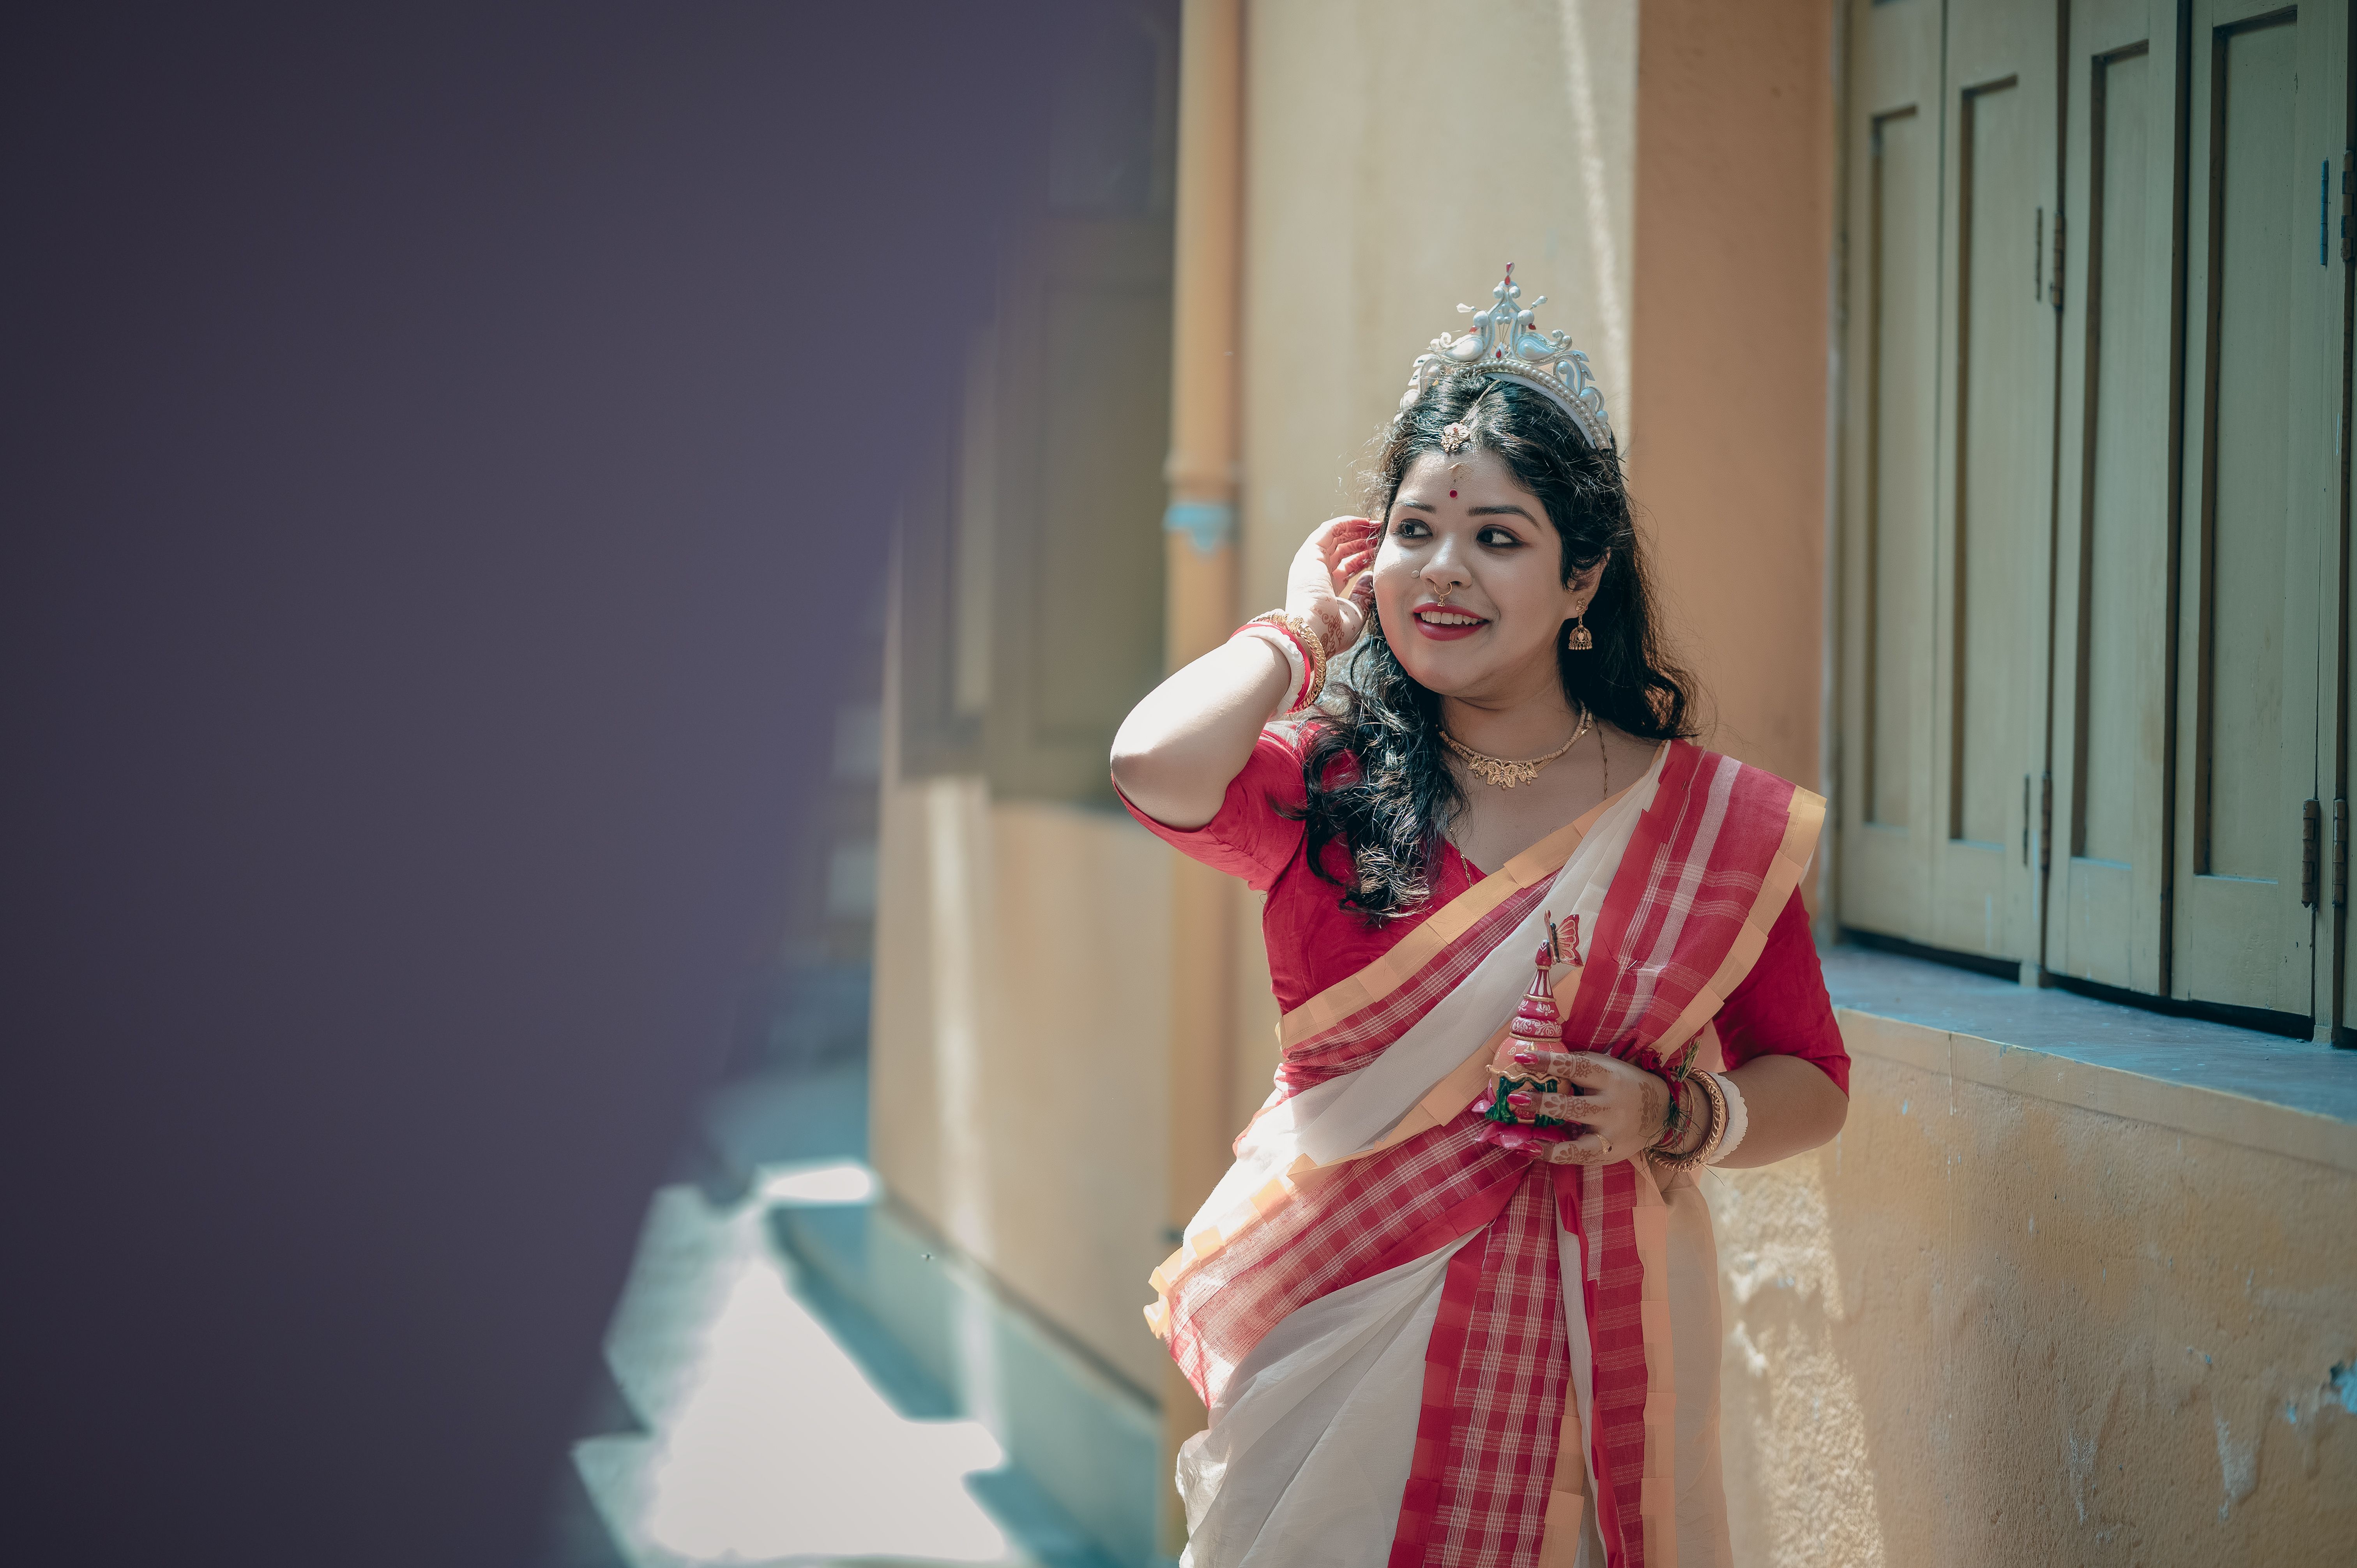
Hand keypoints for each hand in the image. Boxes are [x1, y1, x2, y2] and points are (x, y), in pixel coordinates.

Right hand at [1285, 516, 1379, 657]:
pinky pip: (1329, 530)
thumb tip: (1369, 576)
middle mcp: (1316, 574)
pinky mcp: (1310, 553)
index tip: (1380, 552)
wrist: (1312, 632)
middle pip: (1341, 551)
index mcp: (1325, 591)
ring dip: (1357, 530)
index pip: (1346, 568)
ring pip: (1335, 537)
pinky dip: (1347, 523)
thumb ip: (1363, 595)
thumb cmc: (1332, 631)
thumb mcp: (1355, 613)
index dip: (1363, 558)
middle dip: (1362, 541)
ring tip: (1377, 527)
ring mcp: (1311, 563)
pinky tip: (1365, 522)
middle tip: (1381, 535)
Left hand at [1481, 1048, 1672, 1165]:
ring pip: (1576, 1139)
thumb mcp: (1607, 1067)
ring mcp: (1611, 1133)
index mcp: (1609, 1077)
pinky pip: (1578, 1156)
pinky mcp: (1608, 1153)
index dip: (1549, 1063)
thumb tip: (1538, 1061)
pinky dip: (1553, 1155)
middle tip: (1514, 1098)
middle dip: (1542, 1103)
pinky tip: (1531, 1151)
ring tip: (1520, 1139)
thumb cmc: (1624, 1084)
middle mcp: (1611, 1106)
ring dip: (1545, 1138)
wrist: (1661, 1112)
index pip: (1576, 1067)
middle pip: (1573, 1106)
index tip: (1523, 1060)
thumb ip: (1579, 1065)